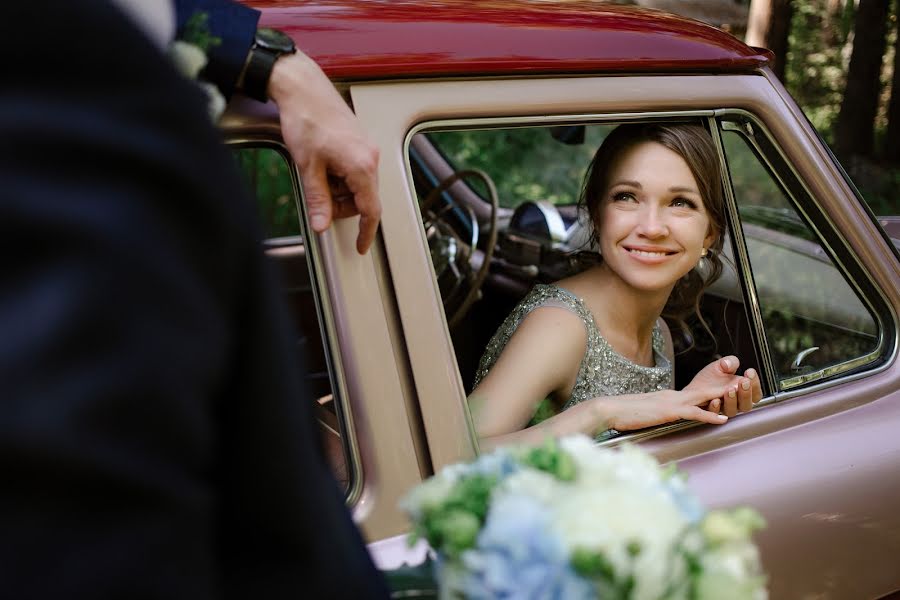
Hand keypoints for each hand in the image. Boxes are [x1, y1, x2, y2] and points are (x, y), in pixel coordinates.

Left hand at [267, 51, 380, 253]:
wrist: (303, 88)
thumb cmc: (306, 120)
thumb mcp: (308, 166)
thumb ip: (318, 199)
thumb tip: (321, 225)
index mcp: (362, 166)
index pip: (371, 210)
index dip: (366, 232)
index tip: (360, 246)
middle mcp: (371, 157)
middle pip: (364, 198)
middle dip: (343, 206)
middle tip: (319, 201)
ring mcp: (367, 148)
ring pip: (359, 185)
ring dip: (340, 190)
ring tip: (317, 175)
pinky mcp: (360, 142)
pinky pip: (356, 170)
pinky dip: (340, 177)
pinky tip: (322, 165)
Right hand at [600, 387, 729, 430]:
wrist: (610, 409)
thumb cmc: (624, 413)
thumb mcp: (645, 412)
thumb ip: (657, 413)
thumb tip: (662, 418)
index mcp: (667, 397)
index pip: (694, 394)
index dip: (713, 392)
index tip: (728, 390)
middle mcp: (672, 396)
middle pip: (703, 391)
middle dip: (724, 388)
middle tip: (743, 385)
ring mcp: (670, 402)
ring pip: (703, 398)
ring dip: (723, 397)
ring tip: (741, 395)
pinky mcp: (668, 411)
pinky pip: (693, 413)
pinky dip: (710, 415)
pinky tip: (722, 418)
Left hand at [684, 356, 761, 416]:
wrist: (694, 387)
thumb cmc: (710, 378)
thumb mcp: (721, 365)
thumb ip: (729, 362)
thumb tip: (728, 363)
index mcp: (742, 392)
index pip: (756, 393)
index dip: (755, 383)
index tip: (749, 372)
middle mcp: (736, 403)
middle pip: (747, 405)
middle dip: (746, 393)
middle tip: (743, 382)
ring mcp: (724, 408)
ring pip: (733, 411)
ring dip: (732, 400)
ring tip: (730, 389)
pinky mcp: (711, 413)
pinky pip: (715, 414)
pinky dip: (716, 407)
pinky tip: (715, 400)